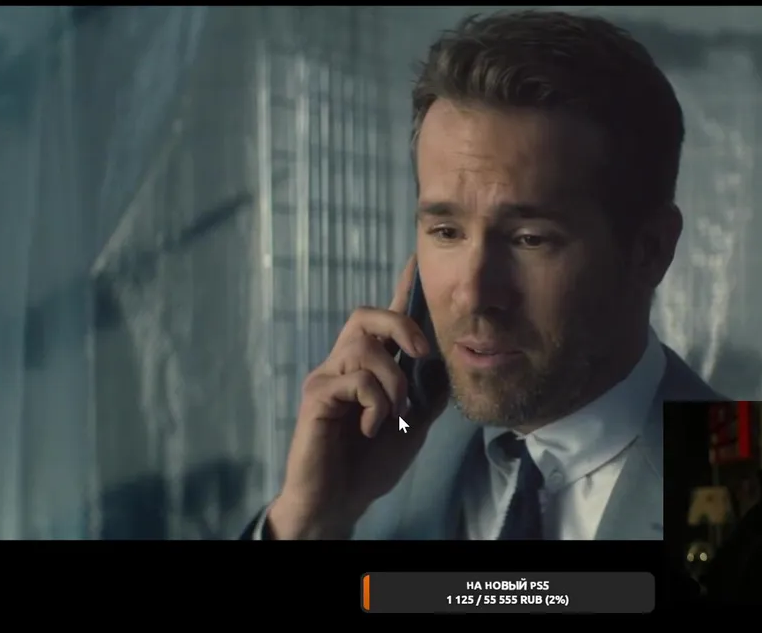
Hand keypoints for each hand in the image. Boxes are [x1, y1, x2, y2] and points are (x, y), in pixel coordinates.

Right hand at [268, 255, 449, 538]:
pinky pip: (355, 380)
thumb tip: (446, 361)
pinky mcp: (316, 397)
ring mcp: (327, 378)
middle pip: (365, 316)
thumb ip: (427, 394)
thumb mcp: (412, 427)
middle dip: (400, 325)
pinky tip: (374, 428)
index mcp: (368, 368)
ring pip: (364, 348)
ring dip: (392, 381)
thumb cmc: (368, 465)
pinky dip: (376, 404)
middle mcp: (343, 365)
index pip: (385, 319)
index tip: (418, 260)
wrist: (338, 502)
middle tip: (421, 354)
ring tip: (394, 415)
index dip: (402, 289)